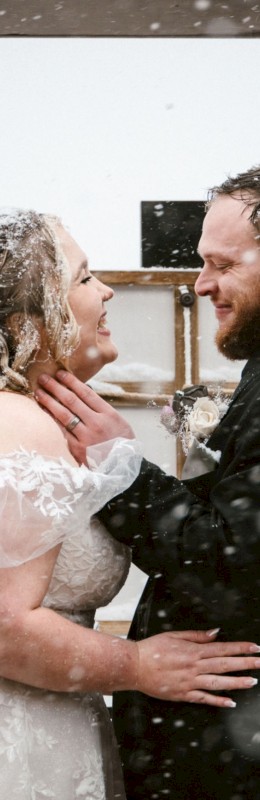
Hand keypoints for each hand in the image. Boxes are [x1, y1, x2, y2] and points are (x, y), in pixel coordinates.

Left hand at [35, 371, 134, 464]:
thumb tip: (83, 394)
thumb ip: (102, 410)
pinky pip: (61, 431)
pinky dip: (51, 420)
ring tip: (39, 392)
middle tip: (44, 378)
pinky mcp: (77, 449)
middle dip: (56, 387)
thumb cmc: (120, 444)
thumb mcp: (119, 423)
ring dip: (49, 401)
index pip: (87, 393)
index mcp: (109, 414)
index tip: (60, 373)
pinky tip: (43, 412)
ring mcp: (86, 437)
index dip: (72, 382)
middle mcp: (97, 423)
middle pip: (72, 401)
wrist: (122, 469)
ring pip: (63, 414)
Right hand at [135, 630, 259, 706]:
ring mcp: (189, 682)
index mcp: (192, 650)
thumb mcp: (174, 635)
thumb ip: (197, 636)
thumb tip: (216, 634)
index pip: (222, 648)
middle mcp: (194, 666)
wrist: (134, 666)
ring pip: (218, 682)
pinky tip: (231, 702)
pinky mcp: (183, 694)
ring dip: (237, 682)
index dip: (240, 648)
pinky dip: (218, 701)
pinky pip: (204, 698)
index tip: (254, 648)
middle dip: (245, 664)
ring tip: (252, 682)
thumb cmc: (152, 649)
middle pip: (224, 665)